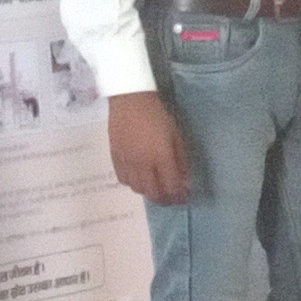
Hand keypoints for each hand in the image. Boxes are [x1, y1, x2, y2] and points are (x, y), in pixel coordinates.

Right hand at [107, 88, 190, 205]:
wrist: (130, 100)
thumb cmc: (158, 115)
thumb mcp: (177, 136)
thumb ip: (182, 160)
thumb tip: (185, 182)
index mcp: (161, 156)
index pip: (171, 187)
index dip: (179, 196)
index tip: (184, 198)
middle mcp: (143, 163)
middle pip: (153, 193)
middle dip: (165, 199)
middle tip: (171, 198)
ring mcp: (127, 161)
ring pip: (137, 189)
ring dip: (149, 192)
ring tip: (156, 187)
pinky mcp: (115, 158)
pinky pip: (123, 180)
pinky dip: (133, 184)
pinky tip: (139, 178)